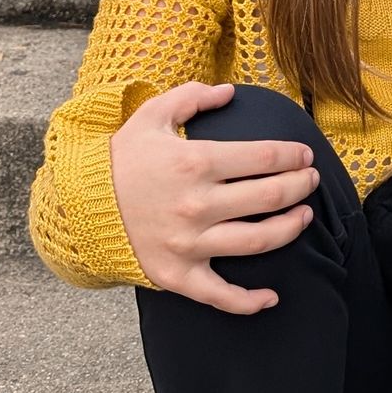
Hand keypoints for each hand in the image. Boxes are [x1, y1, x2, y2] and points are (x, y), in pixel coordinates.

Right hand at [108, 82, 320, 312]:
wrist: (80, 206)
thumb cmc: (121, 159)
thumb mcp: (151, 116)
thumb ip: (191, 97)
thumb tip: (229, 91)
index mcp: (195, 162)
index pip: (264, 158)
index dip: (293, 155)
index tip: (305, 154)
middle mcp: (197, 204)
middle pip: (270, 196)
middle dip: (300, 186)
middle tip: (311, 179)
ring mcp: (189, 243)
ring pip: (258, 241)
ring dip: (291, 228)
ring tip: (304, 216)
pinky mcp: (178, 275)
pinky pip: (220, 295)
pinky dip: (249, 301)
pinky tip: (272, 297)